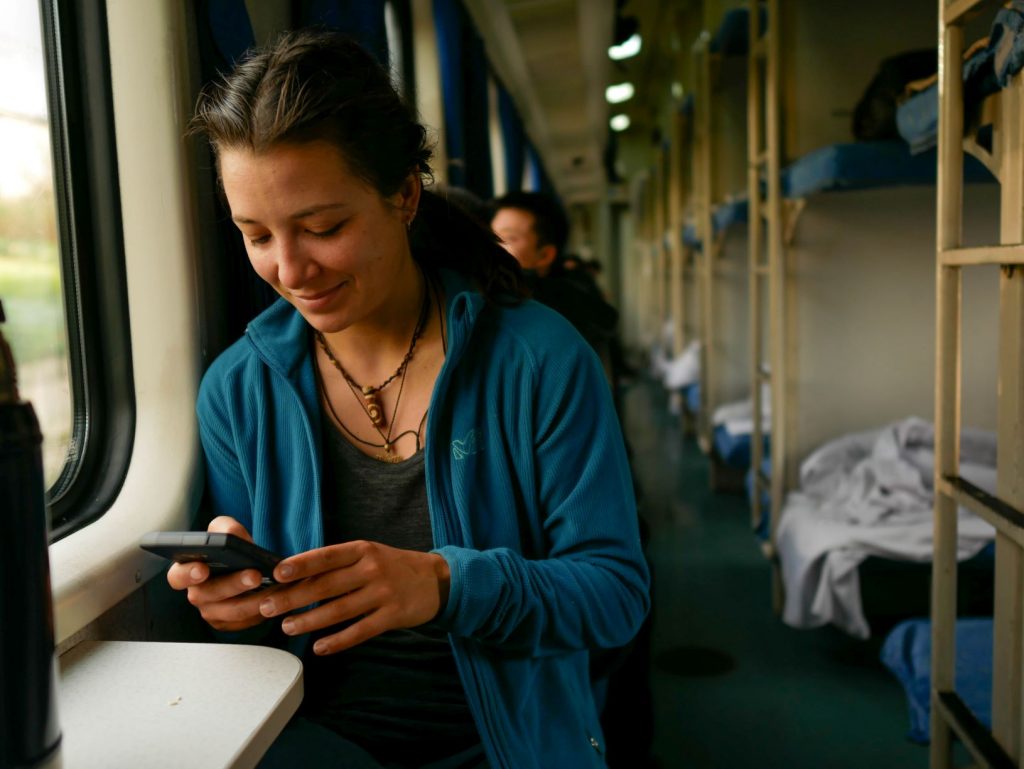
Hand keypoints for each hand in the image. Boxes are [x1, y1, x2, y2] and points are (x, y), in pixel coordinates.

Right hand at [166, 516, 281, 631]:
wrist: (247, 565)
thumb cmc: (230, 548)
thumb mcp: (226, 531)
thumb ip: (226, 528)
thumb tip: (232, 535)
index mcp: (187, 571)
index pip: (178, 576)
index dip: (188, 574)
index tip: (203, 569)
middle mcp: (197, 594)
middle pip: (210, 594)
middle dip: (234, 584)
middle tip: (255, 575)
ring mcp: (212, 612)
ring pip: (232, 611)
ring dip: (254, 600)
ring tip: (274, 587)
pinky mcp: (229, 624)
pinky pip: (246, 621)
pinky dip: (263, 610)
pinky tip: (278, 597)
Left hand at [257, 540, 450, 654]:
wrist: (436, 580)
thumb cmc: (393, 566)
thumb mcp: (369, 554)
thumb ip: (339, 564)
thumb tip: (296, 576)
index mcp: (362, 550)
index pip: (326, 557)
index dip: (300, 565)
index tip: (276, 574)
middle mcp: (371, 569)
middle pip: (326, 586)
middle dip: (293, 598)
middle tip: (267, 607)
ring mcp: (383, 593)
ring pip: (338, 610)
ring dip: (309, 621)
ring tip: (287, 627)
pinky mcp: (392, 616)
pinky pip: (359, 631)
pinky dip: (338, 641)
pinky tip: (319, 648)